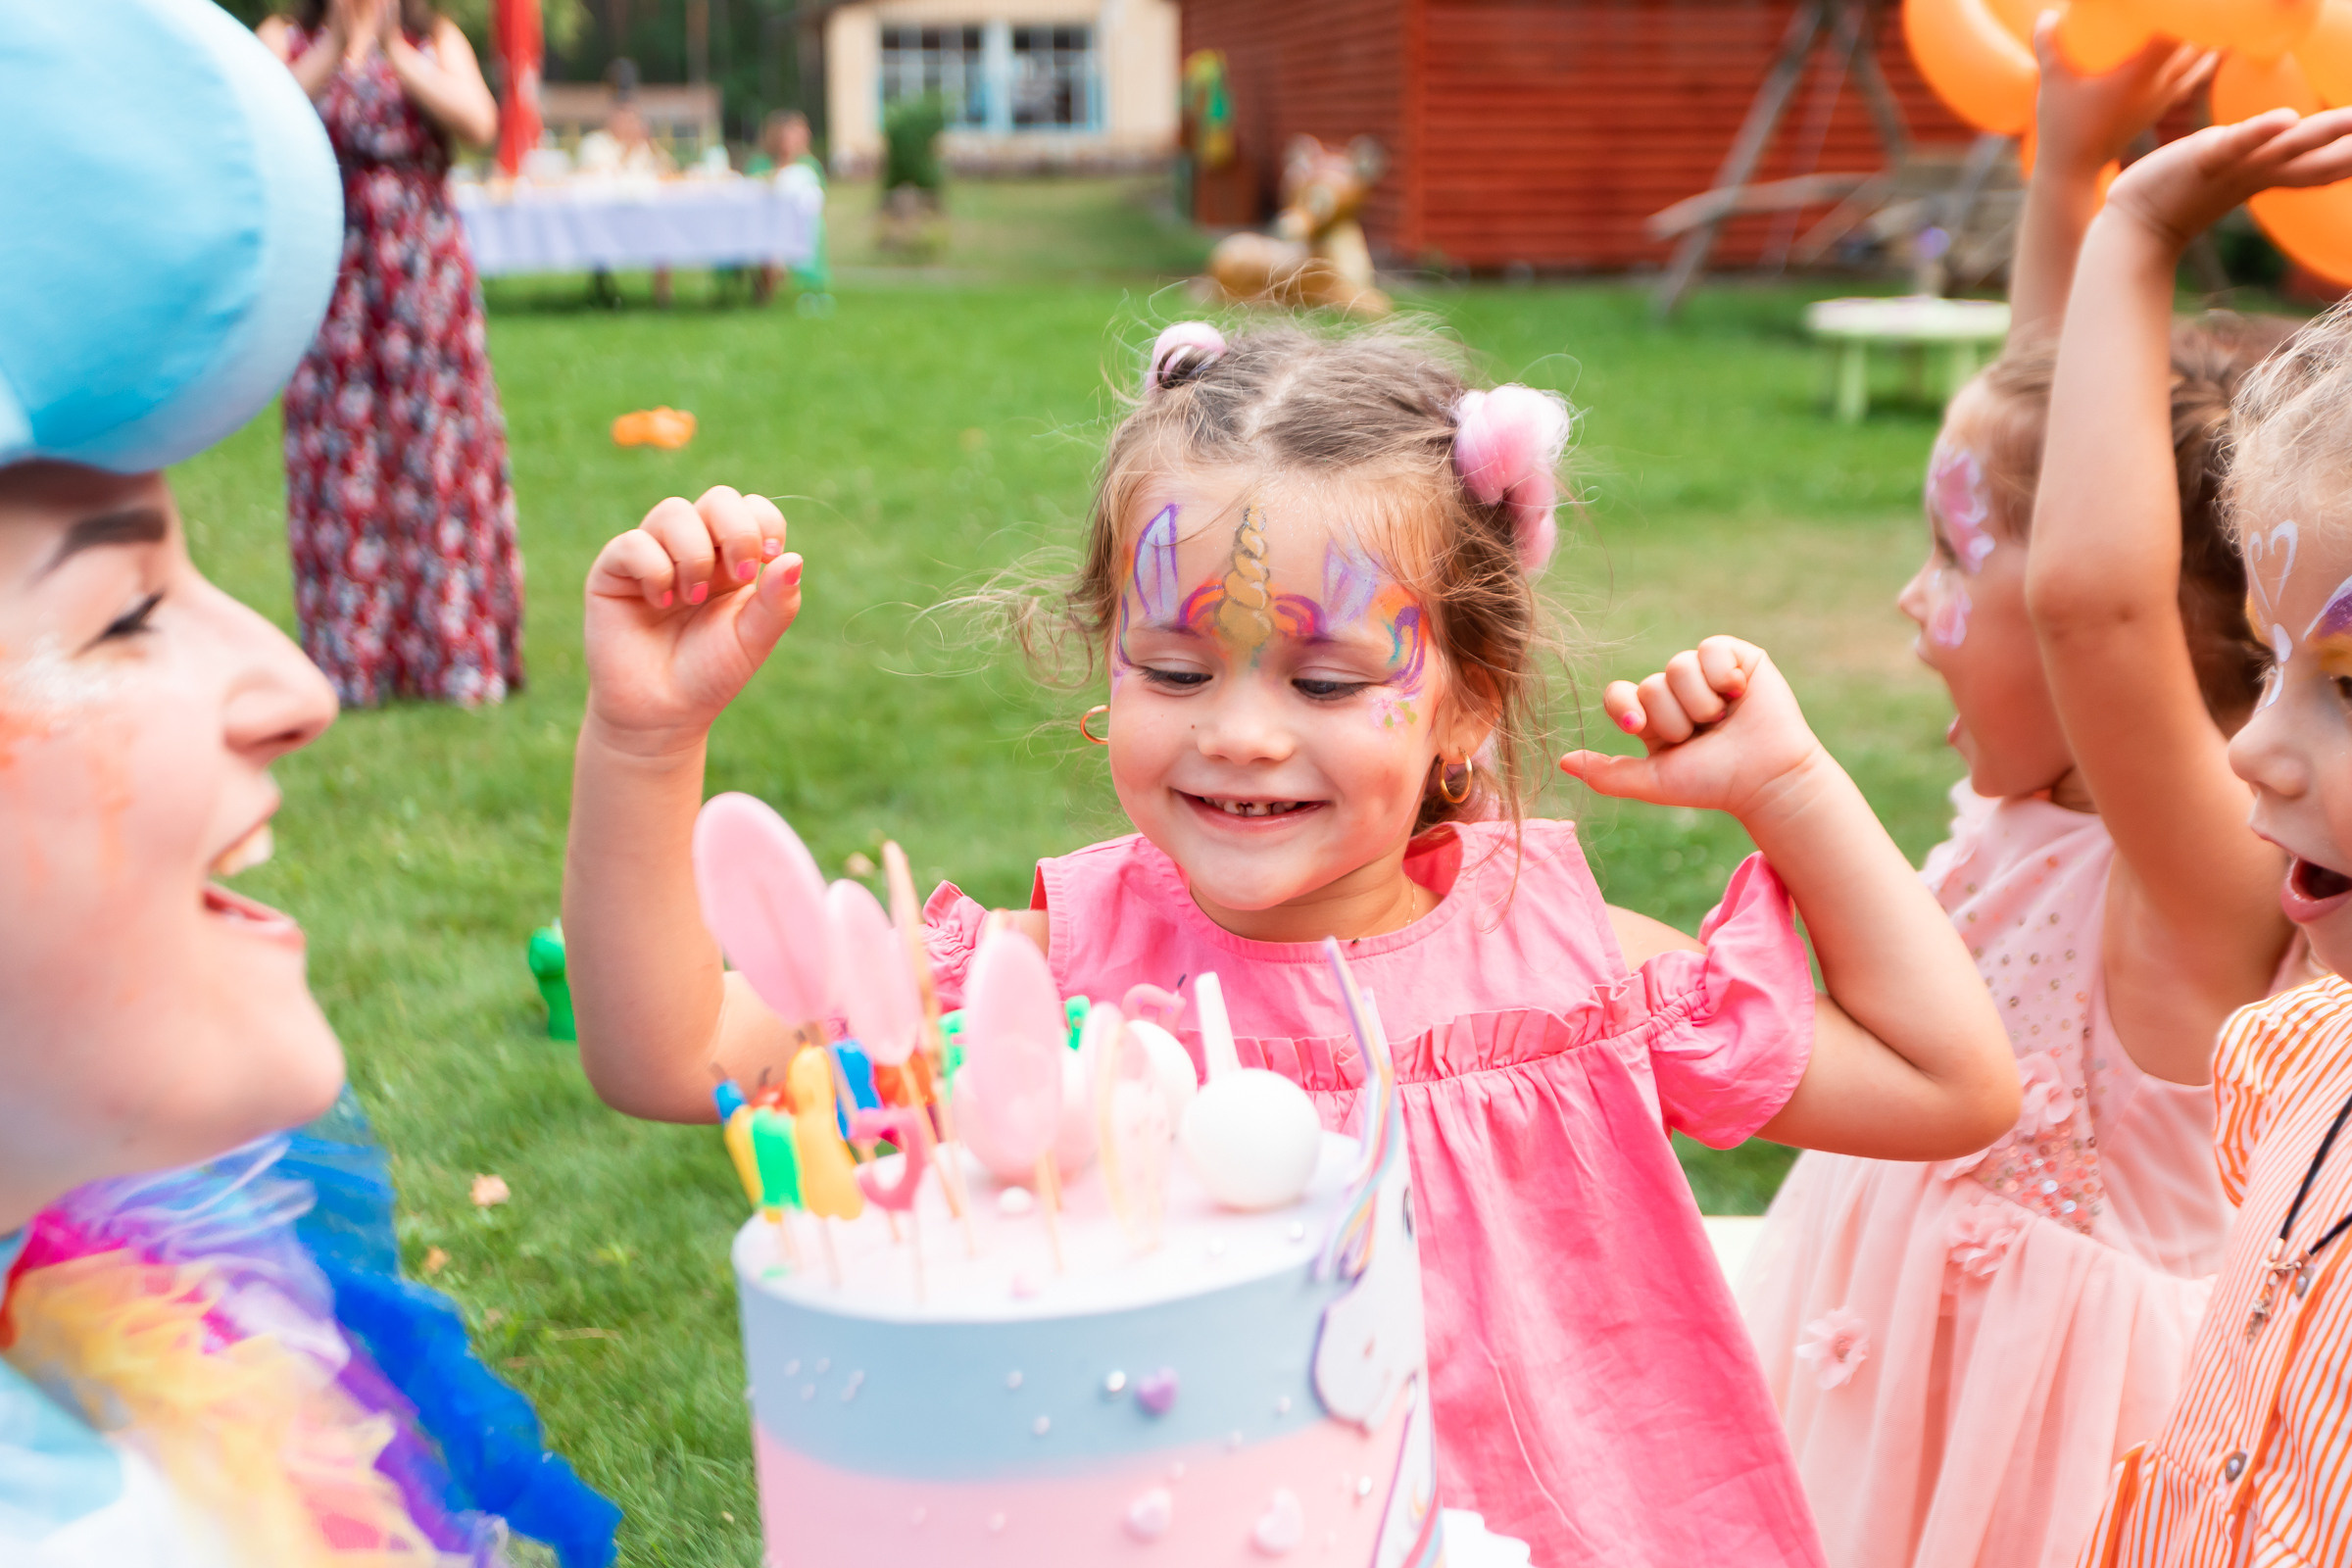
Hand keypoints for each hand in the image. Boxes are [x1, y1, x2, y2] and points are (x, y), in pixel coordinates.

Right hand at [583, 486, 799, 749]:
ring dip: (693, 555)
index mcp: (732, 559)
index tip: (767, 558)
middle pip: (719, 499)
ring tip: (691, 599)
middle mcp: (694, 548)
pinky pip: (634, 543)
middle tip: (738, 577)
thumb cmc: (710, 673)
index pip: (752, 509)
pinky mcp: (614, 570)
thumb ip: (778, 602)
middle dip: (736, 531)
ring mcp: (653, 554)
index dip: (764, 522)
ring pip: (674, 511)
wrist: (662, 712)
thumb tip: (794, 558)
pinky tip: (660, 602)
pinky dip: (654, 569)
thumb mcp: (753, 640)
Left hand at [1558, 637, 1825, 822]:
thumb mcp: (1653, 782)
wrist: (1766, 778)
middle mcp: (1675, 692)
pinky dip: (1724, 674)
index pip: (1618, 694)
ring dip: (1702, 702)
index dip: (1625, 706)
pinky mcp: (1735, 657)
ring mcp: (1705, 672)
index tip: (1638, 726)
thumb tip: (1562, 761)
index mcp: (1651, 718)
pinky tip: (1740, 693)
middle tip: (1704, 735)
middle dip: (1678, 718)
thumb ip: (1607, 774)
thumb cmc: (1711, 783)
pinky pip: (1710, 648)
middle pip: (1652, 684)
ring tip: (1724, 720)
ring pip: (1679, 666)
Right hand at [2031, 20, 2214, 177]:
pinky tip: (2204, 48)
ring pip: (2200, 58)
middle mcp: (2160, 84)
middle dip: (2193, 18)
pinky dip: (2201, 59)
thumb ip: (2047, 44)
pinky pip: (2193, 76)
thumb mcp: (2050, 82)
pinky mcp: (2162, 107)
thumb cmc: (2062, 126)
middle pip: (2197, 40)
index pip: (2177, 32)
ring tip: (2195, 19)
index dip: (2180, 12)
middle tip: (2185, 8)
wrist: (2074, 169)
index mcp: (2139, 74)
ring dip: (2201, 36)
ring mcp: (2164, 97)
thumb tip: (2047, 14)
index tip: (2174, 4)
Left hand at [2106, 105, 2351, 249]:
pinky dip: (2260, 131)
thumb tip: (2297, 134)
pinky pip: (2236, 143)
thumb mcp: (2240, 169)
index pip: (2334, 163)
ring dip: (2323, 133)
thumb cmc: (2185, 192)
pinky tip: (2285, 119)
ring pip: (2288, 149)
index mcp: (2276, 174)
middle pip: (2324, 160)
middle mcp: (2264, 171)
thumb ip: (2274, 153)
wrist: (2136, 221)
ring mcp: (2236, 166)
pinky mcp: (2204, 159)